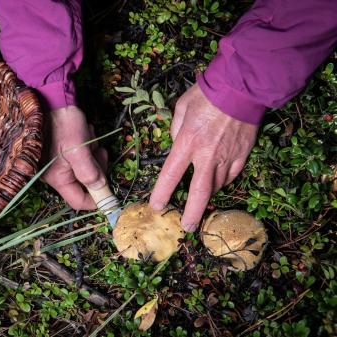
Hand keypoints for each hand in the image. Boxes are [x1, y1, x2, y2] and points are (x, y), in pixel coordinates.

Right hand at [42, 105, 107, 209]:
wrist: (54, 100)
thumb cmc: (64, 124)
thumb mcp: (80, 150)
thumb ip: (90, 172)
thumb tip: (100, 188)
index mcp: (57, 178)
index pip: (78, 201)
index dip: (96, 199)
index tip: (111, 190)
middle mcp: (56, 174)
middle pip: (85, 183)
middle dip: (96, 167)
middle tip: (99, 151)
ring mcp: (60, 163)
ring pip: (86, 168)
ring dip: (93, 154)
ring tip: (89, 138)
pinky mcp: (64, 153)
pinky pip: (83, 157)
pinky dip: (88, 147)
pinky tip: (85, 134)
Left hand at [149, 84, 257, 231]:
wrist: (241, 87)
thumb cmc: (207, 94)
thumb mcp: (181, 108)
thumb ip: (175, 130)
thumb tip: (176, 145)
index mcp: (187, 142)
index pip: (170, 175)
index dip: (162, 193)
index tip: (157, 206)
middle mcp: (207, 154)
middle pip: (199, 192)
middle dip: (192, 213)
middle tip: (187, 227)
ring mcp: (227, 156)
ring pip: (216, 186)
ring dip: (207, 197)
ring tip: (200, 205)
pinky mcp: (243, 155)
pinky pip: (231, 176)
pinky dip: (223, 182)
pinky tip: (217, 184)